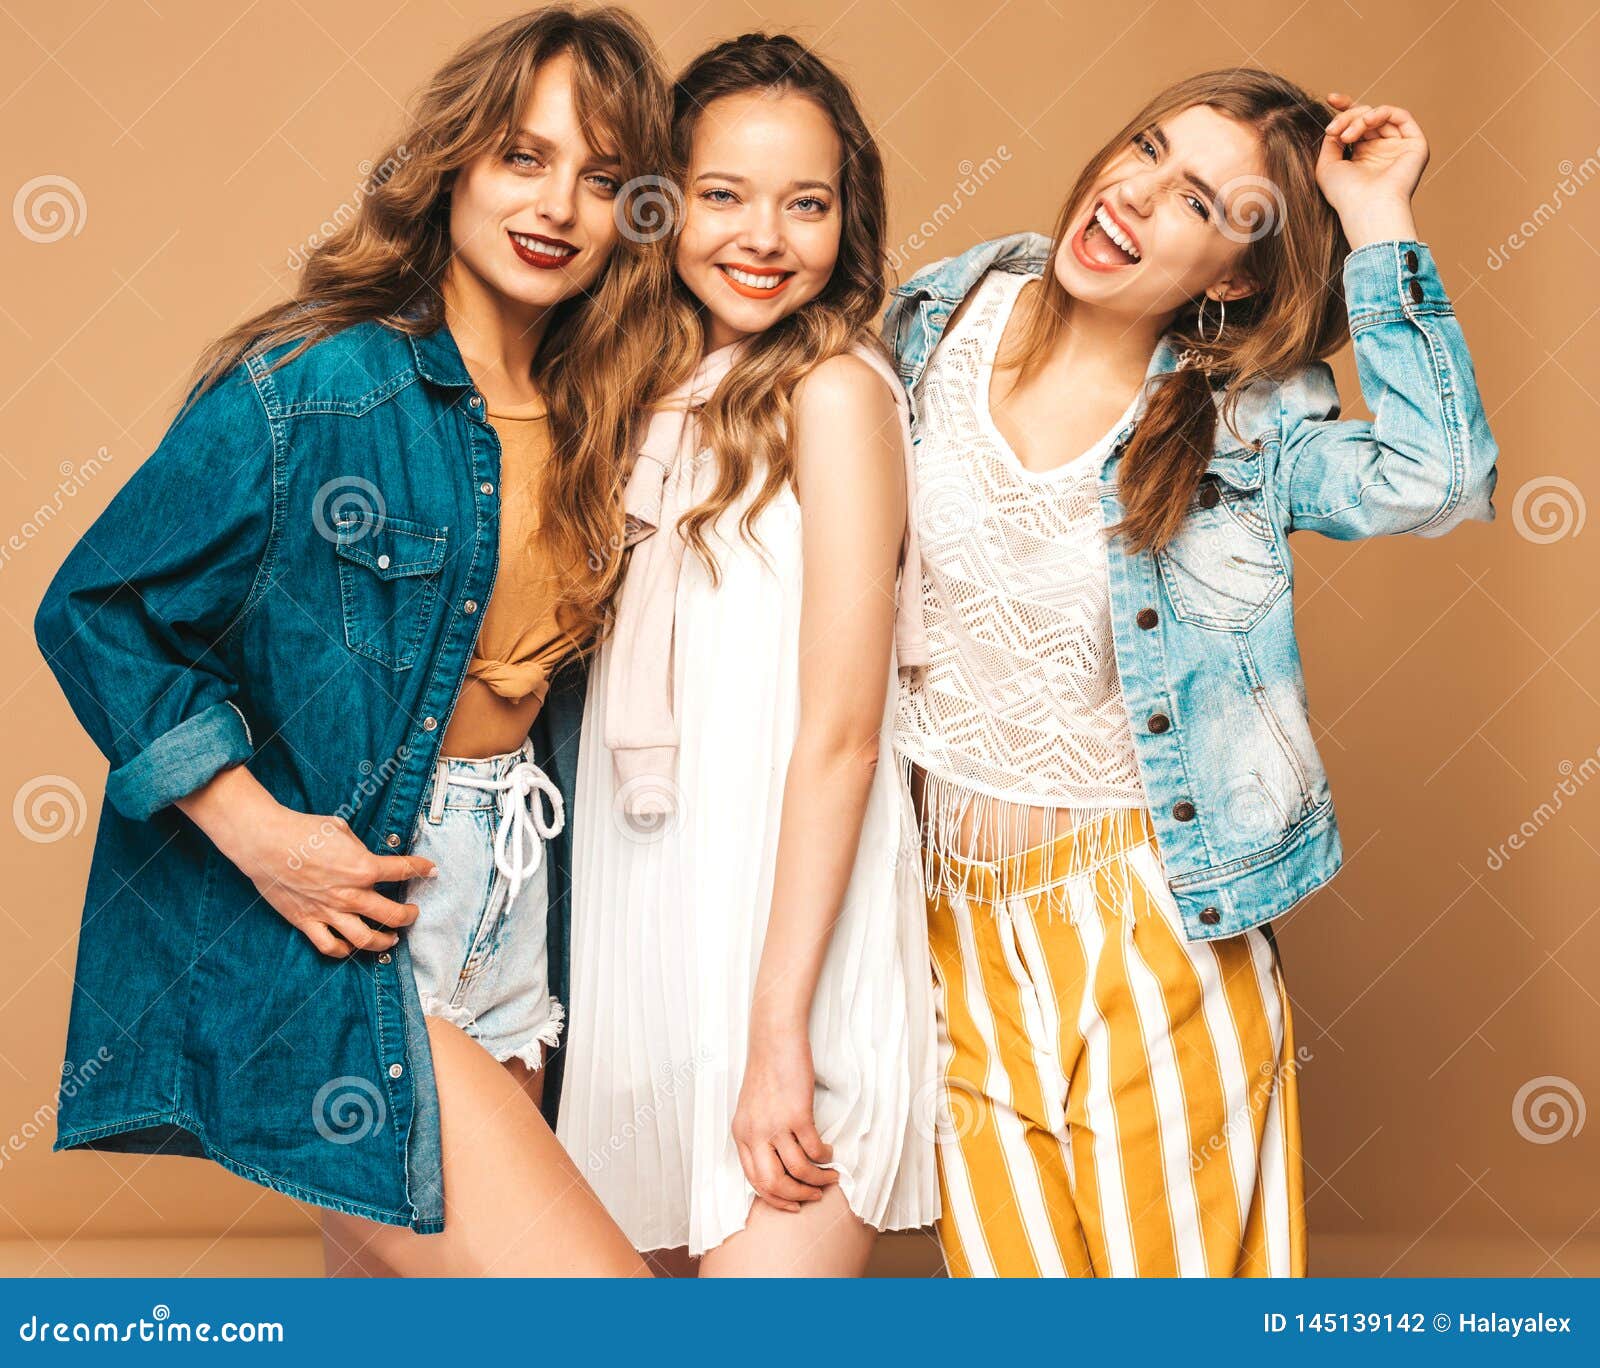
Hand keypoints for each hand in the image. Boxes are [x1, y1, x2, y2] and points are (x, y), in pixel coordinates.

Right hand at [178, 766, 432, 957]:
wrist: (265, 843)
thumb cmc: (302, 831)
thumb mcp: (341, 830)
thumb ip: (359, 848)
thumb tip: (365, 856)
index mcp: (363, 868)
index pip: (403, 871)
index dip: (421, 869)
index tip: (430, 870)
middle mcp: (351, 894)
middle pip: (393, 915)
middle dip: (410, 915)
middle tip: (413, 912)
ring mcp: (329, 912)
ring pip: (366, 939)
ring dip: (385, 941)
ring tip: (392, 938)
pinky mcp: (307, 921)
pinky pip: (330, 946)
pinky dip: (343, 950)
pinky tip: (351, 946)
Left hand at [730, 1024, 839, 1212]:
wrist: (774, 1039)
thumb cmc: (767, 1070)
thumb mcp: (752, 1108)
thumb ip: (759, 1134)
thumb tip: (778, 1163)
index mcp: (741, 1134)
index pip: (754, 1180)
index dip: (775, 1198)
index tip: (792, 1204)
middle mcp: (755, 1133)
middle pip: (773, 1183)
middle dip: (796, 1197)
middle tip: (812, 1196)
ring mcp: (776, 1125)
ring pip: (797, 1170)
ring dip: (816, 1180)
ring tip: (828, 1178)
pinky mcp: (798, 1114)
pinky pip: (814, 1149)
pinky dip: (824, 1156)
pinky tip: (828, 1152)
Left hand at [1315, 92, 1427, 246]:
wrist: (1366, 208)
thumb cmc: (1345, 194)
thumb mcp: (1328, 165)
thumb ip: (1331, 140)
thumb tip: (1335, 124)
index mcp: (1363, 156)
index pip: (1356, 124)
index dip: (1345, 109)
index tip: (1331, 99)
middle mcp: (1381, 150)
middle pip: (1366, 117)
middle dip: (1348, 116)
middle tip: (1334, 130)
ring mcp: (1398, 147)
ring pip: (1380, 115)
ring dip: (1360, 118)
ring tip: (1348, 135)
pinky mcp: (1415, 144)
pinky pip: (1400, 116)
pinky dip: (1381, 113)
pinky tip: (1367, 122)